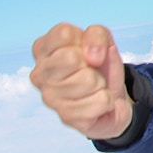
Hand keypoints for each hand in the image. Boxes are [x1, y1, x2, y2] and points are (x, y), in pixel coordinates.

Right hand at [29, 23, 132, 139]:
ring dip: (100, 82)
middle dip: (91, 63)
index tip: (86, 50)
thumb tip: (92, 58)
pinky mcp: (66, 117)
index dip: (85, 40)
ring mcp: (49, 98)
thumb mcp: (103, 39)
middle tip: (90, 70)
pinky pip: (101, 101)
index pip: (63, 34)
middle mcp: (39, 74)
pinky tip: (95, 102)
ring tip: (93, 86)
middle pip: (70, 58)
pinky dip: (106, 100)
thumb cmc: (100, 65)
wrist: (112, 96)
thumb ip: (97, 34)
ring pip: (88, 80)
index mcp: (43, 49)